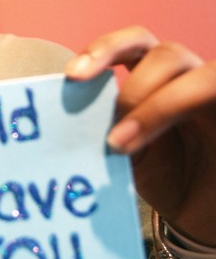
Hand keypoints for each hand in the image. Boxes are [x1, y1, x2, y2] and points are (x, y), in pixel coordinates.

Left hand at [66, 26, 215, 246]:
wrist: (201, 214)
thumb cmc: (162, 178)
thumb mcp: (124, 152)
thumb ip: (102, 127)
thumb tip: (59, 122)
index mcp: (155, 77)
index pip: (133, 44)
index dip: (104, 49)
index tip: (72, 76)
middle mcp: (188, 78)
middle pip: (165, 52)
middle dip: (131, 82)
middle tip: (103, 117)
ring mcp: (214, 94)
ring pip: (198, 72)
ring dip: (156, 104)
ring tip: (121, 142)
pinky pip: (215, 91)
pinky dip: (177, 108)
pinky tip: (149, 140)